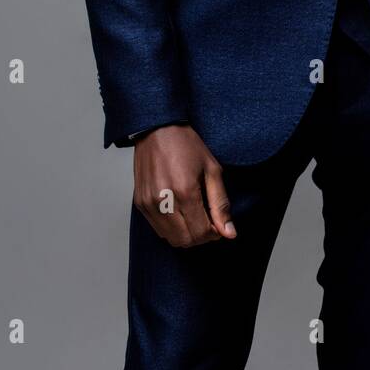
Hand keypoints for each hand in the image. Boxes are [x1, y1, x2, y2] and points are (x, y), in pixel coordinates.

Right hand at [133, 124, 236, 247]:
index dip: (214, 233)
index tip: (219, 224)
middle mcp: (163, 201)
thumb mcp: (212, 169)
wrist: (156, 129)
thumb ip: (220, 204)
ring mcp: (148, 204)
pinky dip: (172, 228)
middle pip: (186, 240)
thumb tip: (229, 233)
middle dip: (201, 236)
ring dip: (186, 235)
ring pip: (171, 238)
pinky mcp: (140, 203)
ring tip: (194, 216)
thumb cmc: (186, 145)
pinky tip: (180, 212)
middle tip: (209, 222)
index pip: (201, 233)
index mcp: (184, 192)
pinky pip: (158, 229)